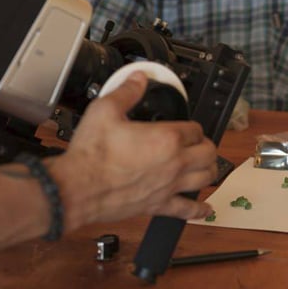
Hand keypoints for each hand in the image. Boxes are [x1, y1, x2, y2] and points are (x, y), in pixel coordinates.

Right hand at [49, 72, 216, 230]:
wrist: (77, 188)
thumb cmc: (91, 154)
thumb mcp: (106, 110)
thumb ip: (127, 92)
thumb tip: (138, 78)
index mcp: (167, 138)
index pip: (196, 129)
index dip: (193, 127)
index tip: (187, 127)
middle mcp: (174, 163)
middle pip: (209, 154)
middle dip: (207, 147)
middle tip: (199, 145)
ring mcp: (169, 186)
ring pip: (206, 179)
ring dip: (209, 171)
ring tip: (206, 167)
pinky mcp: (159, 205)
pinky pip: (187, 210)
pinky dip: (199, 210)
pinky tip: (205, 210)